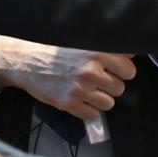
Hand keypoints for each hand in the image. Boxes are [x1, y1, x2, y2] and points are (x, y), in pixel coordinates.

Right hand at [0, 36, 135, 119]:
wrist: (27, 61)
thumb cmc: (55, 50)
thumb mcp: (81, 42)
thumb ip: (105, 48)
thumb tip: (130, 54)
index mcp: (96, 52)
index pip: (128, 69)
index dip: (123, 71)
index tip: (115, 71)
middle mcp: (90, 70)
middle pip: (120, 88)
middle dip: (111, 86)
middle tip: (98, 80)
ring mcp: (80, 89)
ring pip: (108, 103)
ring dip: (101, 99)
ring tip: (88, 90)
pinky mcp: (69, 104)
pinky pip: (92, 115)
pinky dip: (88, 110)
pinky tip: (79, 99)